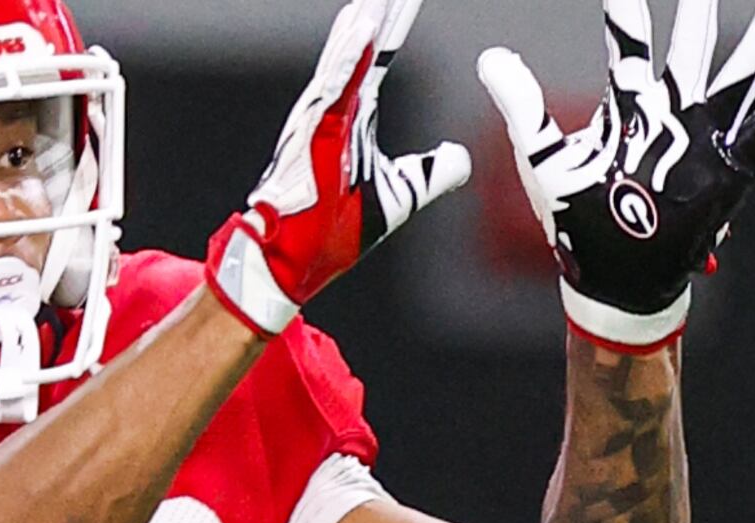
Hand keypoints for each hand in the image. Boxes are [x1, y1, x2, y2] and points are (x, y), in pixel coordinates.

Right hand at [204, 0, 473, 336]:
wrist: (292, 265)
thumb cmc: (332, 232)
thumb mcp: (401, 196)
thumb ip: (432, 173)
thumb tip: (462, 157)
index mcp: (350, 120)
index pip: (375, 63)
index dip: (389, 30)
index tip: (399, 0)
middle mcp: (332, 112)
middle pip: (360, 50)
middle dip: (377, 14)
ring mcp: (320, 121)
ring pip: (345, 59)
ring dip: (363, 23)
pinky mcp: (313, 135)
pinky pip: (334, 86)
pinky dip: (348, 56)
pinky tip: (362, 26)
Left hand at [480, 0, 754, 348]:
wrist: (612, 278)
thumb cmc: (579, 220)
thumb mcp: (542, 160)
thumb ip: (523, 106)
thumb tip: (490, 57)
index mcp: (629, 106)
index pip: (631, 45)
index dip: (629, 12)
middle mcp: (671, 113)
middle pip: (692, 47)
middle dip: (700, 8)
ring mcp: (703, 141)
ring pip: (737, 78)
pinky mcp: (727, 175)